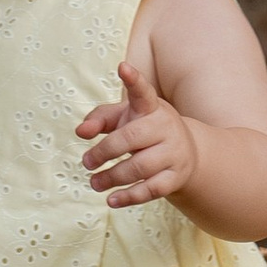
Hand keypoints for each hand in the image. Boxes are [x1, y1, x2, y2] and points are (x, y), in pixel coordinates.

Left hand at [76, 58, 200, 211]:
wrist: (186, 153)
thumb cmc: (145, 130)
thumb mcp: (124, 117)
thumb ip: (100, 118)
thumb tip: (80, 131)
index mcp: (151, 107)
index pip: (143, 91)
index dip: (133, 80)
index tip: (122, 67)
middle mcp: (165, 127)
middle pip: (131, 138)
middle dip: (104, 152)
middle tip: (86, 162)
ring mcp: (173, 152)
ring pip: (139, 167)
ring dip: (112, 177)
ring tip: (94, 182)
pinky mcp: (175, 177)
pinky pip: (151, 189)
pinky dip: (129, 197)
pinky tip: (111, 200)